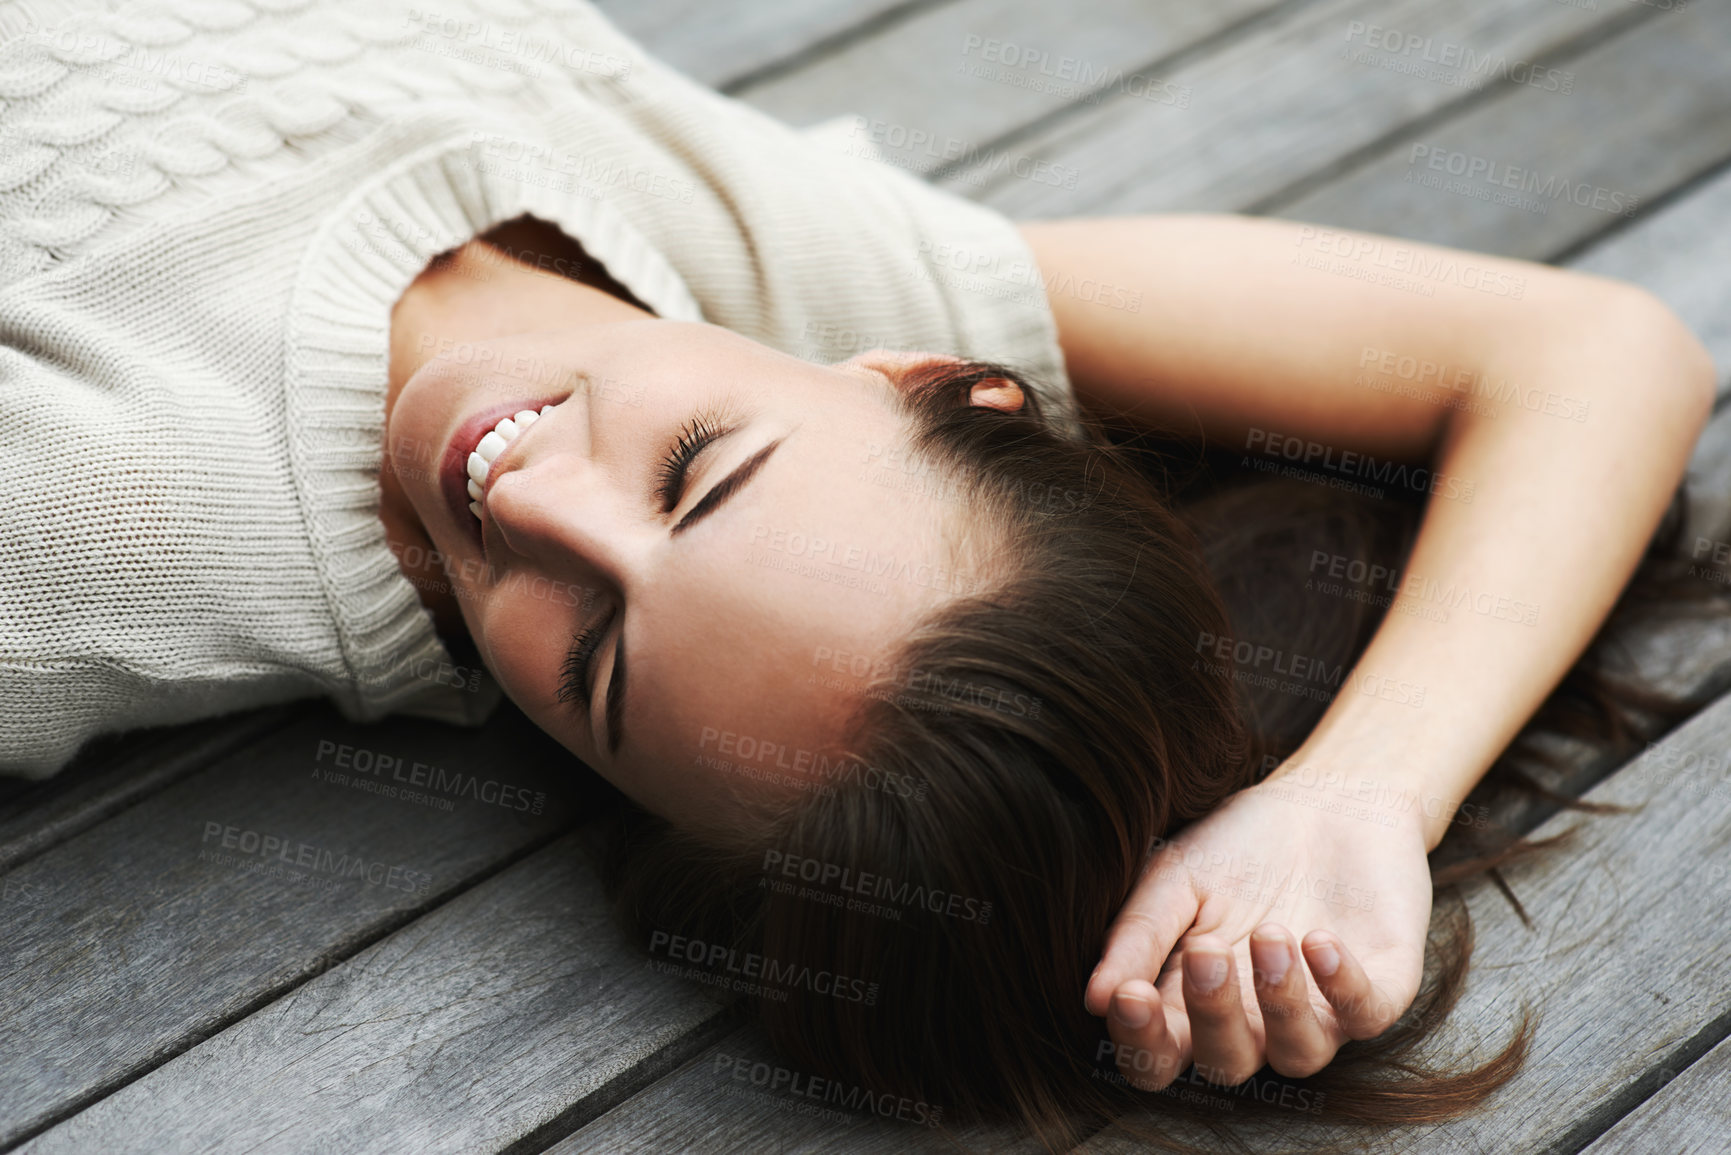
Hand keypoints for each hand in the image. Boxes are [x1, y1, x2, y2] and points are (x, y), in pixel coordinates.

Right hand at [1085, 765, 1434, 1089]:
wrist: (1328, 800)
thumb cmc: (1240, 845)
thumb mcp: (1175, 878)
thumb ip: (1138, 935)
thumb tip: (1094, 998)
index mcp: (1192, 1000)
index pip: (1158, 1055)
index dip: (1141, 1040)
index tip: (1129, 994)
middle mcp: (1254, 1021)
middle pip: (1226, 1064)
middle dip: (1212, 1015)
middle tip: (1207, 952)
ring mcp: (1318, 1012)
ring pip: (1297, 1055)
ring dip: (1280, 1003)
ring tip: (1272, 934)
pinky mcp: (1378, 992)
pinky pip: (1363, 1016)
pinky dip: (1341, 984)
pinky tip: (1319, 940)